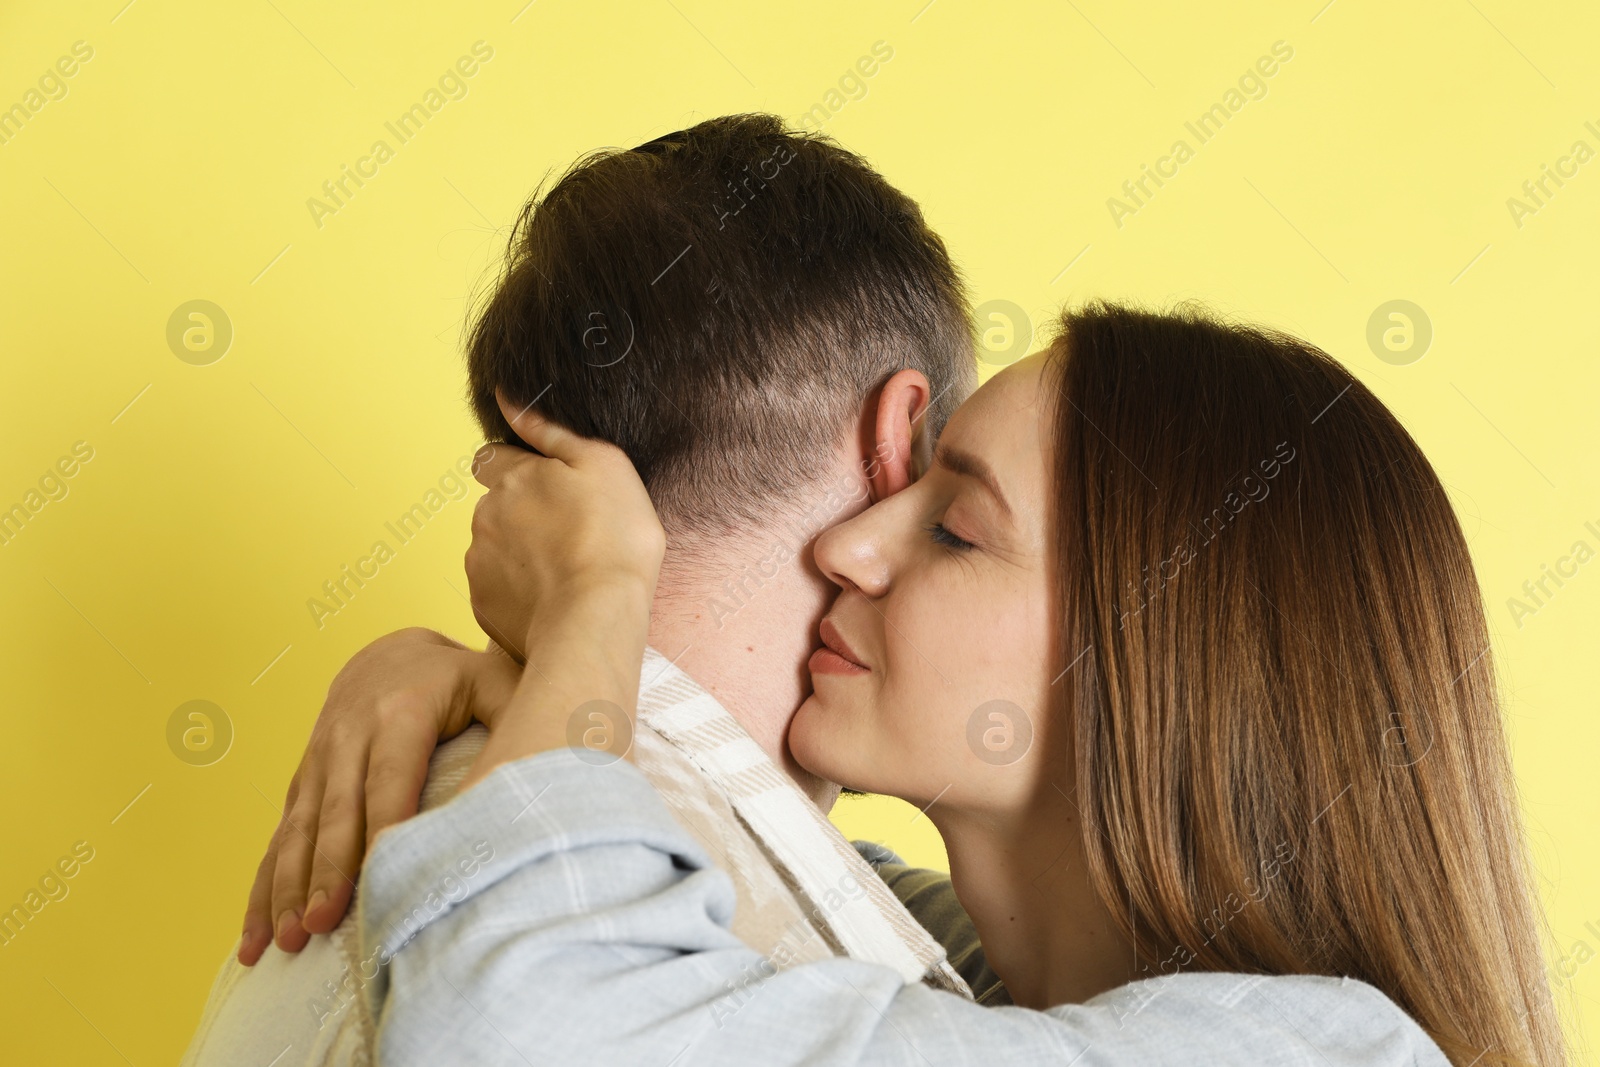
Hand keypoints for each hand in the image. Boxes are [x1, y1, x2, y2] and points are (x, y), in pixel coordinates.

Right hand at [238, 628, 519, 964]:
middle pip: (336, 812)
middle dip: (326, 871)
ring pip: (299, 830)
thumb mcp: (492, 682)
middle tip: (320, 925)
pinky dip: (264, 888)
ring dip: (287, 887)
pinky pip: (279, 838)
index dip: (381, 828)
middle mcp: (348, 735)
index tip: (376, 880)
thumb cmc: (459, 679)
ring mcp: (318, 760)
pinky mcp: (303, 782)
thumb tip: (544, 767)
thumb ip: (516, 715)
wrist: (392, 654)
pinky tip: (253, 936)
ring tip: (283, 942)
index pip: (390, 778)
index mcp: (400, 712)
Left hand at [459, 399, 663, 789]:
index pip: (493, 458)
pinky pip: (496, 590)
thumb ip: (548, 429)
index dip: (518, 469)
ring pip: (494, 548)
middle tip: (569, 536)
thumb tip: (506, 398)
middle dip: (521, 515)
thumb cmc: (613, 538)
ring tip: (565, 572)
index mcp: (513, 476)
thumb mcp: (602, 464)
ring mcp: (479, 561)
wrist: (597, 618)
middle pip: (496, 506)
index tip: (548, 490)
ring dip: (519, 554)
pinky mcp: (482, 604)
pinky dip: (518, 592)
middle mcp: (486, 514)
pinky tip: (553, 599)